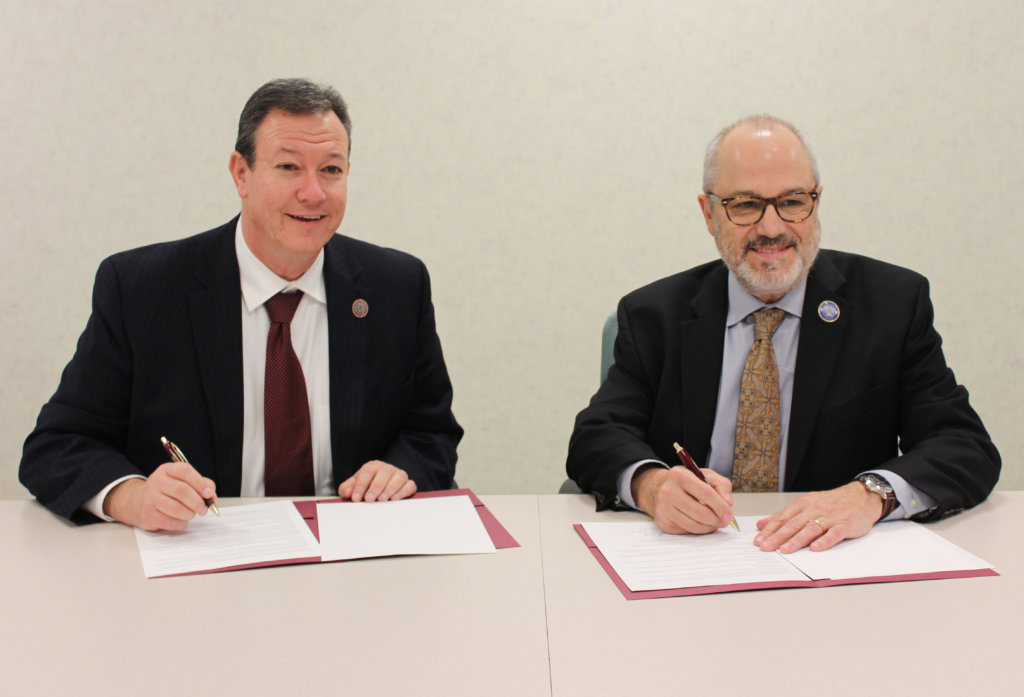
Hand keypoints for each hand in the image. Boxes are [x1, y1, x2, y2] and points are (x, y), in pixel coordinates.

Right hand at [104, 461, 216, 531]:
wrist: (138, 502)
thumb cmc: (167, 491)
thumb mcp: (182, 481)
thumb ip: (201, 484)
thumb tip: (212, 496)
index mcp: (167, 470)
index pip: (185, 471)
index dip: (200, 482)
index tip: (209, 493)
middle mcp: (157, 481)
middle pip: (182, 491)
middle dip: (197, 502)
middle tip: (204, 509)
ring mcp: (150, 498)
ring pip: (176, 508)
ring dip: (190, 514)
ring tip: (192, 514)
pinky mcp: (148, 514)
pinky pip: (170, 522)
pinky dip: (181, 523)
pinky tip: (181, 520)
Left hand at [337, 460, 416, 501]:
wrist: (376, 492)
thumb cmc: (364, 489)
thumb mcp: (352, 488)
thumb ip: (346, 489)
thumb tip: (348, 493)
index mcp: (372, 467)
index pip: (367, 471)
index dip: (360, 485)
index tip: (355, 497)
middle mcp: (387, 469)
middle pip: (384, 472)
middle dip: (376, 487)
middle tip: (368, 499)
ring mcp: (399, 475)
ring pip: (399, 476)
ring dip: (390, 488)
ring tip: (381, 500)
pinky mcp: (408, 484)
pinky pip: (410, 485)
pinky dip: (403, 491)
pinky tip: (394, 499)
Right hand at [632, 465, 734, 534]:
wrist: (659, 488)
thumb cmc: (685, 482)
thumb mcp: (704, 475)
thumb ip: (721, 485)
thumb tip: (728, 503)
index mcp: (679, 475)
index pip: (705, 493)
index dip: (720, 506)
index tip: (729, 514)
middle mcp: (668, 491)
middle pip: (700, 513)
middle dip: (717, 520)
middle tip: (724, 521)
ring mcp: (664, 508)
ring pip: (694, 525)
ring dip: (709, 527)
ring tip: (714, 523)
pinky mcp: (663, 522)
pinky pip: (687, 531)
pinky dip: (698, 530)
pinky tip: (701, 523)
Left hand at [753, 482, 882, 552]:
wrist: (861, 497)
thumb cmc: (831, 503)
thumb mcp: (806, 505)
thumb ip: (785, 516)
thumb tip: (762, 525)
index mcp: (803, 504)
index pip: (782, 518)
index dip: (769, 530)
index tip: (758, 540)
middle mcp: (814, 509)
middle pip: (793, 524)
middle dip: (778, 536)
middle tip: (766, 547)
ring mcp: (830, 517)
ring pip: (810, 529)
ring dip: (796, 540)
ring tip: (785, 550)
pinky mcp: (845, 525)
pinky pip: (833, 534)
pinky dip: (824, 541)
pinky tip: (815, 549)